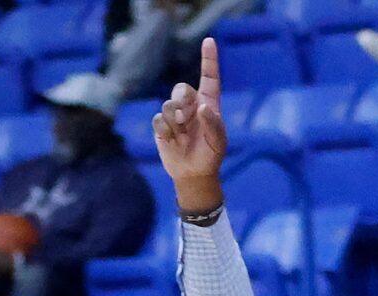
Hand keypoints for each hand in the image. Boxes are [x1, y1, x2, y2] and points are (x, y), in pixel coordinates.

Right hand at [153, 36, 227, 212]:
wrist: (193, 173)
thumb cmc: (211, 155)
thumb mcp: (218, 142)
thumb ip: (213, 124)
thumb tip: (201, 108)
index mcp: (209, 103)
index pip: (209, 77)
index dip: (209, 59)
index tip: (209, 41)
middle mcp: (191, 105)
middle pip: (181, 88)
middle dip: (182, 101)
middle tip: (186, 119)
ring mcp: (175, 115)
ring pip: (168, 105)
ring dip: (175, 121)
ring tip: (182, 135)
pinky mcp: (162, 126)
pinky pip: (159, 119)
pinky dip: (166, 131)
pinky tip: (173, 141)